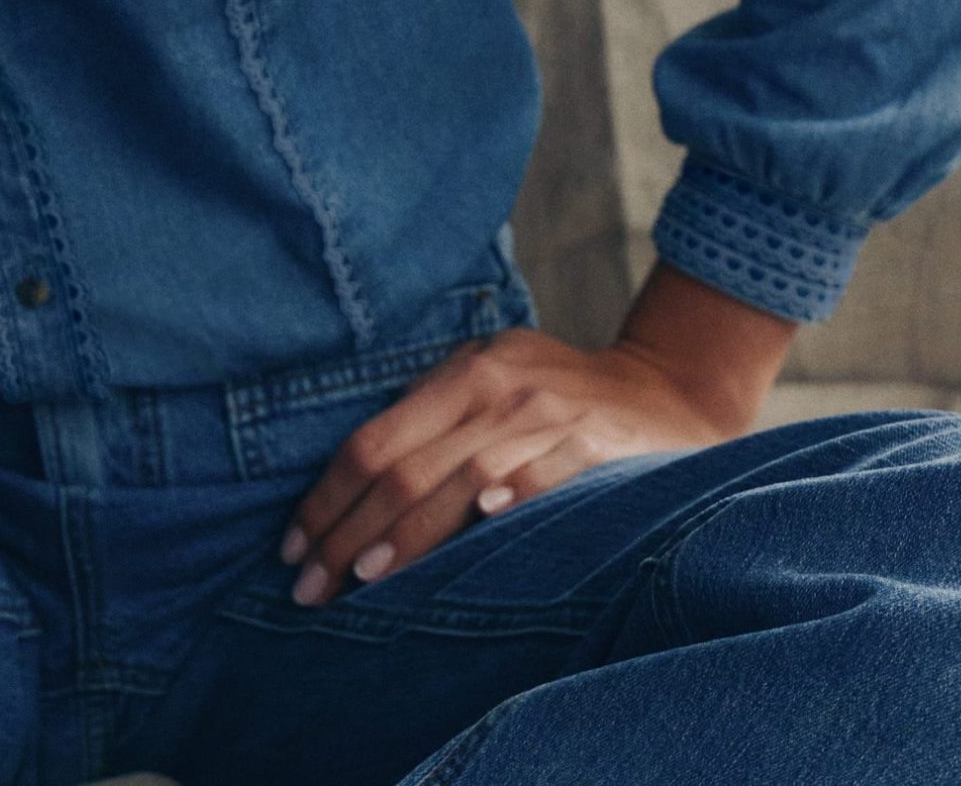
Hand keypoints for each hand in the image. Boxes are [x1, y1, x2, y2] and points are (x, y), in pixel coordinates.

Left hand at [277, 325, 744, 607]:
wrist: (667, 395)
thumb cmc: (561, 400)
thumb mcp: (495, 387)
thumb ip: (437, 421)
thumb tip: (350, 491)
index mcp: (465, 372)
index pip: (375, 439)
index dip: (328, 496)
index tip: (293, 547)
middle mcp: (500, 387)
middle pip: (404, 466)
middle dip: (348, 531)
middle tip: (308, 587)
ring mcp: (548, 414)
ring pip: (459, 476)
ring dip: (409, 532)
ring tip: (363, 578)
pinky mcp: (597, 442)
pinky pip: (545, 472)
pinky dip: (512, 494)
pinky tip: (481, 523)